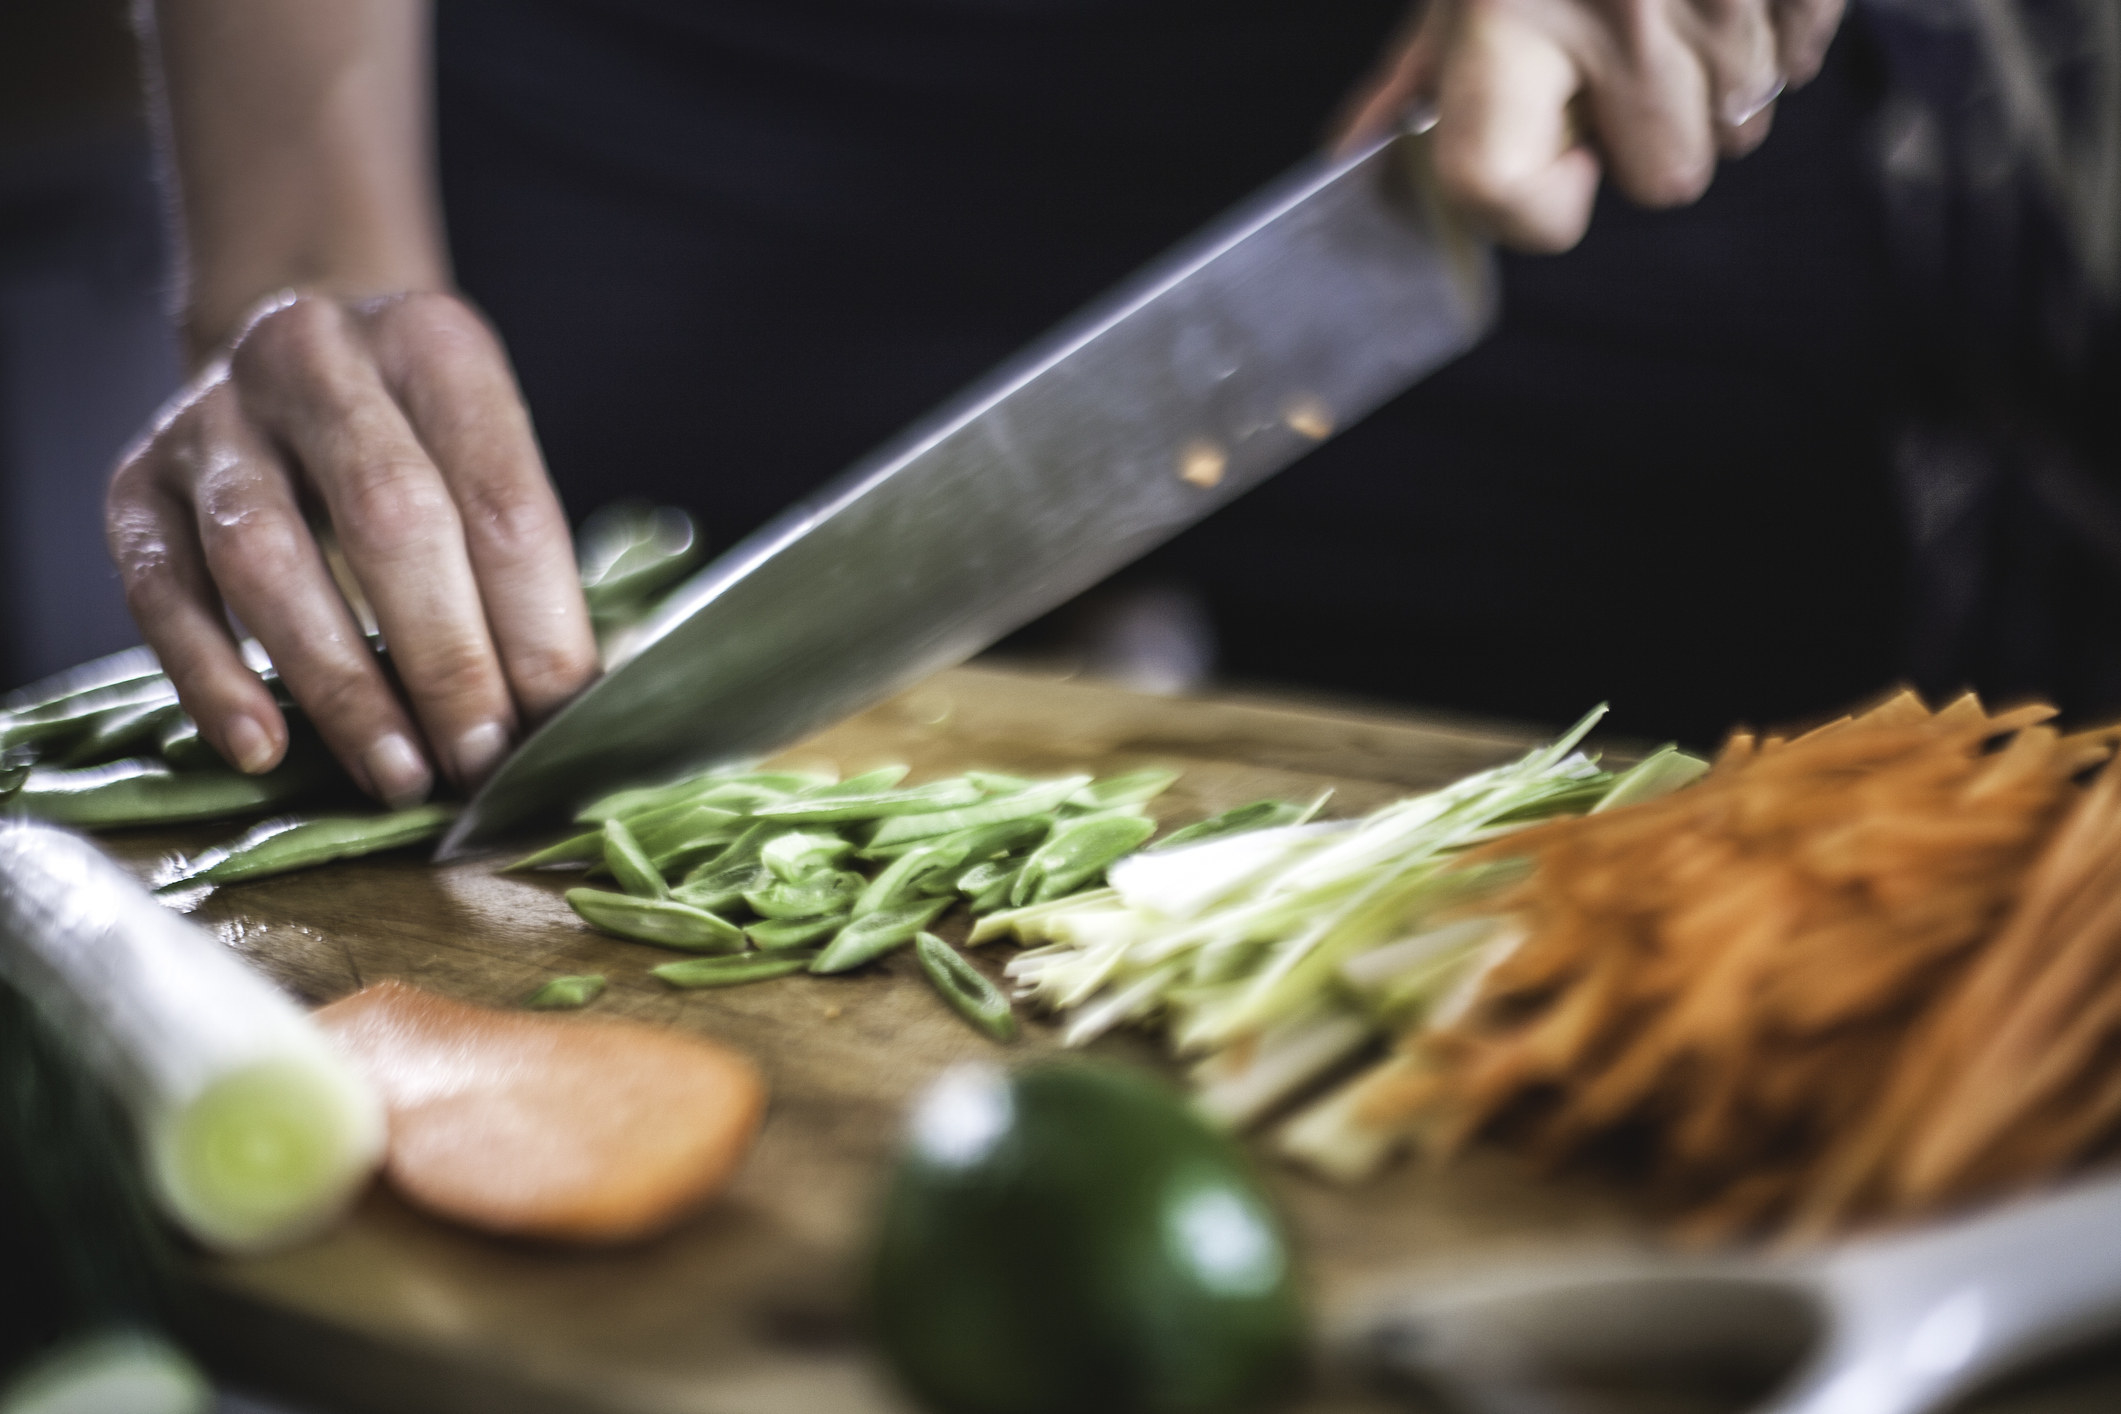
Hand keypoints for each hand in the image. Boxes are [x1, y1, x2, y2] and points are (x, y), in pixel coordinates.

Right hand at [107, 290, 598, 805]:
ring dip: (340, 685)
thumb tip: (575, 709)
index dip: (536, 626)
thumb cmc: (418, 442)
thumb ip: (528, 568)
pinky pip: (161, 590)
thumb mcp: (484, 459)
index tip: (556, 728)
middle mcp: (315, 358)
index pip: (501, 501)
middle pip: (391, 520)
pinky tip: (262, 751)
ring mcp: (212, 417)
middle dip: (447, 660)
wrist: (290, 362)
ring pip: (267, 558)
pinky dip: (210, 678)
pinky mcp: (136, 482)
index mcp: (435, 346)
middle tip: (482, 763)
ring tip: (397, 775)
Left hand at [1339, 0, 1843, 249]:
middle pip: (1667, 178)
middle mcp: (1621, 8)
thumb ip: (1419, 63)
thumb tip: (1359, 148)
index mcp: (1510, 8)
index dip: (1532, 207)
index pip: (1502, 189)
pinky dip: (1768, 32)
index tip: (1555, 163)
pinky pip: (1799, 63)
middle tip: (1623, 54)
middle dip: (1648, 134)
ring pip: (1740, 127)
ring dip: (1712, 81)